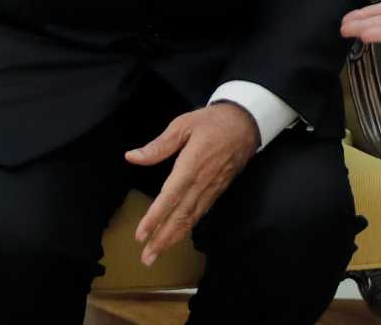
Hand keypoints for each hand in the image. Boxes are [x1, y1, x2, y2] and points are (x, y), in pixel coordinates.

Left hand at [125, 103, 259, 265]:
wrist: (248, 122)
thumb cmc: (213, 121)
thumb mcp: (183, 124)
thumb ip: (159, 145)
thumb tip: (132, 157)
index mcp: (192, 164)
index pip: (171, 196)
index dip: (156, 217)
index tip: (141, 235)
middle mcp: (203, 181)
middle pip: (181, 215)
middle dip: (163, 238)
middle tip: (146, 259)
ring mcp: (213, 187)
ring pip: (192, 218)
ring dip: (174, 237)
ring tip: (157, 254)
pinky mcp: (219, 189)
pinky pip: (202, 212)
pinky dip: (188, 228)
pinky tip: (178, 236)